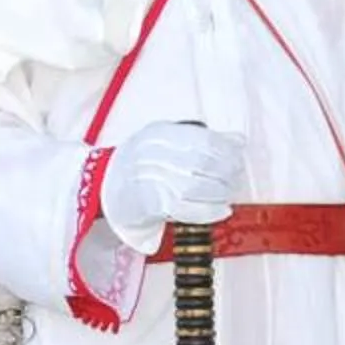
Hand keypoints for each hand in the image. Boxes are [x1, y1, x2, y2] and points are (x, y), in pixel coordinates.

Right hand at [100, 121, 247, 239]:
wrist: (106, 188)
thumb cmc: (141, 165)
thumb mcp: (167, 141)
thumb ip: (201, 139)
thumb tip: (238, 140)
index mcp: (159, 133)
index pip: (202, 139)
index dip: (227, 150)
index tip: (238, 158)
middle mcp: (152, 154)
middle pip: (201, 162)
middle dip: (227, 172)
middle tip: (236, 178)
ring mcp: (149, 179)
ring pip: (195, 185)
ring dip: (220, 192)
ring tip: (228, 194)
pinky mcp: (149, 203)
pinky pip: (186, 208)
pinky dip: (209, 210)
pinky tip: (222, 211)